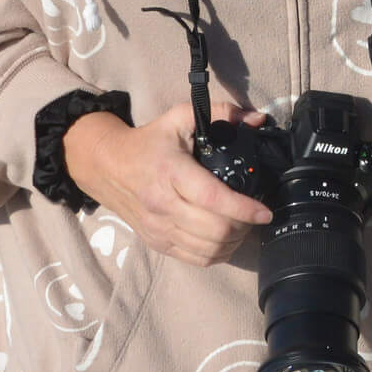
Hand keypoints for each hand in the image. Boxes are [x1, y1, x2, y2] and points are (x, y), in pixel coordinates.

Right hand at [63, 103, 270, 265]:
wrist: (106, 167)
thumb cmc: (149, 142)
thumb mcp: (180, 118)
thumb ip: (221, 112)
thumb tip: (257, 119)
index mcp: (171, 173)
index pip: (212, 198)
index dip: (243, 209)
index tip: (265, 211)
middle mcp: (163, 205)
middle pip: (214, 230)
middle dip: (244, 226)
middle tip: (257, 215)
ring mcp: (158, 228)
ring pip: (207, 249)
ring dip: (233, 242)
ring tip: (245, 226)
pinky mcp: (156, 243)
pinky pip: (194, 259)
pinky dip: (217, 254)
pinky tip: (227, 240)